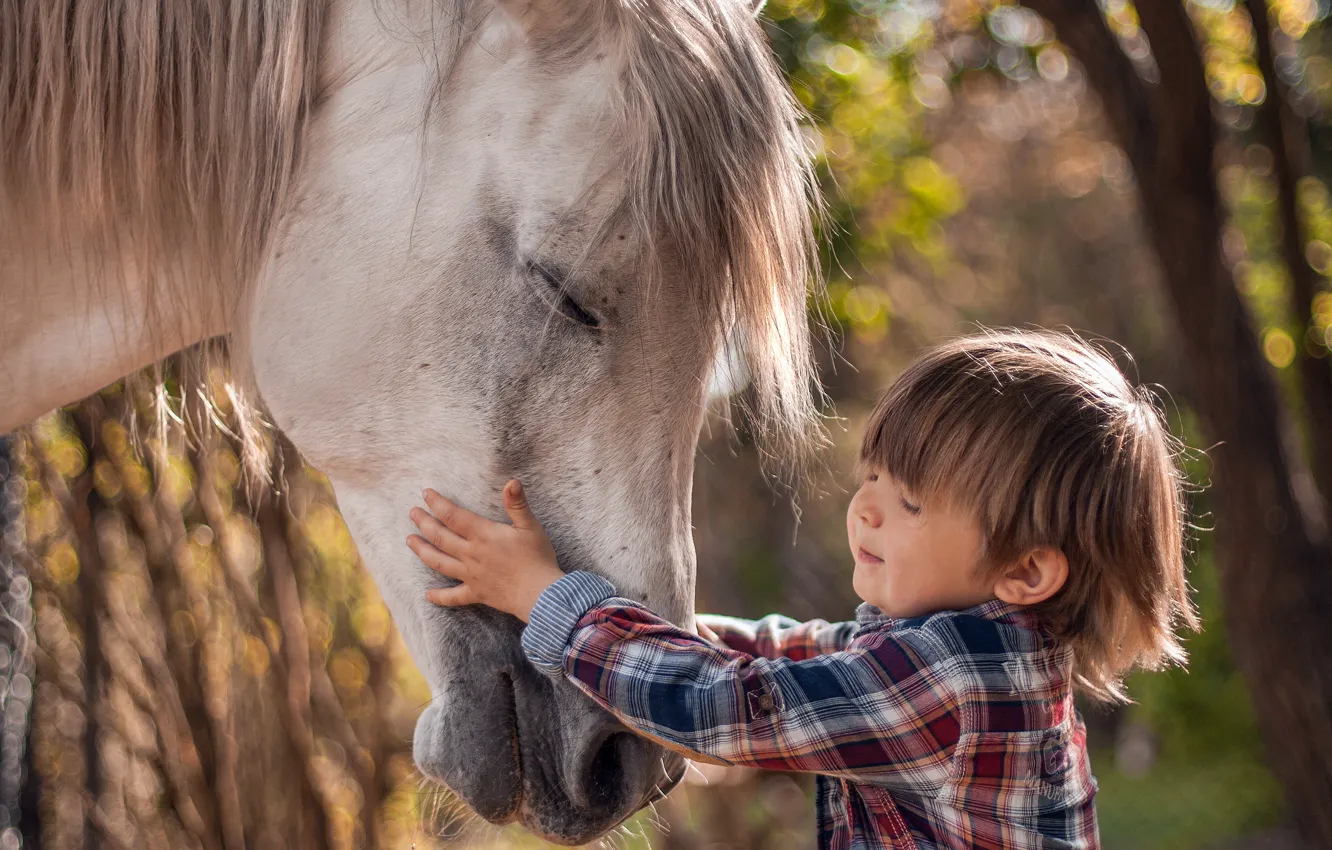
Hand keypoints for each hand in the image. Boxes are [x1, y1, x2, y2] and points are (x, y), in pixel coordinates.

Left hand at [408, 480, 565, 621]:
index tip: (425, 493)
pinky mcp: (477, 593)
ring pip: (439, 562)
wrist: (540, 594)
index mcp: (483, 535)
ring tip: (410, 541)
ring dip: (422, 551)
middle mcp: (472, 554)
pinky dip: (440, 597)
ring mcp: (471, 575)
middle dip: (424, 523)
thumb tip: (511, 481)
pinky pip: (454, 597)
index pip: (454, 516)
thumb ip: (517, 504)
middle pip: (440, 537)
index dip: (438, 503)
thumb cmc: (537, 558)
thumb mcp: (531, 526)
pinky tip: (428, 595)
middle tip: (412, 513)